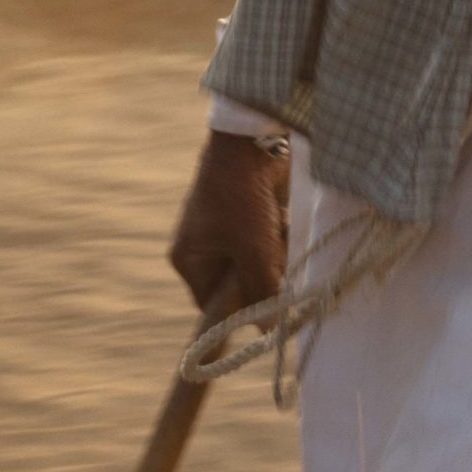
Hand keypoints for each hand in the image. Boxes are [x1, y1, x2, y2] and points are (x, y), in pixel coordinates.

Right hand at [169, 130, 289, 312]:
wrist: (251, 142)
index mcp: (190, 258)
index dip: (242, 310)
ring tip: (278, 233)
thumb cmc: (242, 198)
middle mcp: (203, 247)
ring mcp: (224, 231)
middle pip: (240, 286)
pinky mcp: (246, 217)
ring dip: (274, 256)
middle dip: (264, 276)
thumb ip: (260, 293)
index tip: (268, 309)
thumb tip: (265, 330)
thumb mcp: (253, 252)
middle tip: (275, 260)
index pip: (214, 305)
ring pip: (257, 265)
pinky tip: (281, 219)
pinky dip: (278, 238)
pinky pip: (265, 244)